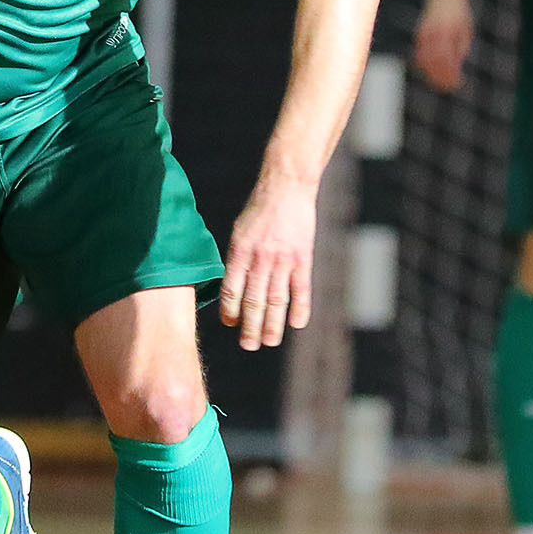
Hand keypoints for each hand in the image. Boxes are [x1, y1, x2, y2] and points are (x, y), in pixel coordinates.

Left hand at [219, 172, 316, 350]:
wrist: (286, 188)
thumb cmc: (259, 209)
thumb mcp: (239, 231)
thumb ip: (236, 259)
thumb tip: (232, 287)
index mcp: (240, 252)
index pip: (231, 289)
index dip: (230, 310)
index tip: (230, 324)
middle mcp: (260, 259)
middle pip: (253, 301)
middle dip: (250, 327)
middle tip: (249, 345)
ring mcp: (282, 260)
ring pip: (276, 300)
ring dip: (272, 325)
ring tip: (269, 342)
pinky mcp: (303, 258)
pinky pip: (301, 289)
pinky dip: (299, 308)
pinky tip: (297, 324)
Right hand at [415, 0, 473, 91]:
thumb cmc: (459, 14)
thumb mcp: (464, 31)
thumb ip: (459, 49)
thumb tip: (455, 70)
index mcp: (446, 33)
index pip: (446, 60)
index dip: (451, 74)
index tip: (459, 83)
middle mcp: (432, 34)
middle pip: (433, 63)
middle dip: (441, 78)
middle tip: (451, 87)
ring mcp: (424, 35)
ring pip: (424, 61)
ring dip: (432, 74)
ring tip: (442, 83)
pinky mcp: (420, 36)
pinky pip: (420, 55)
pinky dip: (425, 66)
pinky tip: (434, 72)